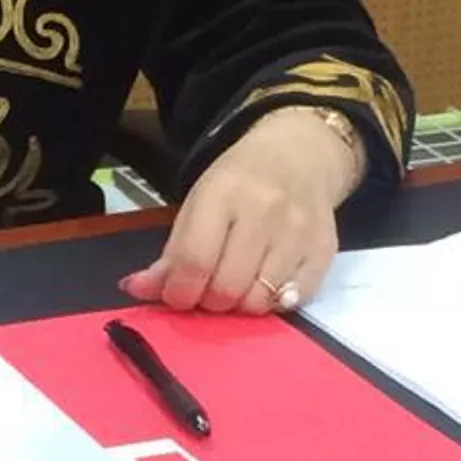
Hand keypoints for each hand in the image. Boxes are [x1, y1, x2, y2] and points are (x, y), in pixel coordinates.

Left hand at [119, 107, 359, 313]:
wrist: (300, 154)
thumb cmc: (239, 181)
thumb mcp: (198, 202)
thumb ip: (171, 251)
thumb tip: (136, 290)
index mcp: (223, 193)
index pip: (195, 260)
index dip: (178, 292)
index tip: (178, 295)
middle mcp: (264, 211)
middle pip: (227, 288)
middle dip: (209, 302)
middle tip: (208, 290)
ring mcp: (299, 232)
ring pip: (260, 301)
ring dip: (240, 306)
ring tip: (237, 286)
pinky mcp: (324, 250)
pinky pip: (295, 300)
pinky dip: (275, 304)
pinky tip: (266, 285)